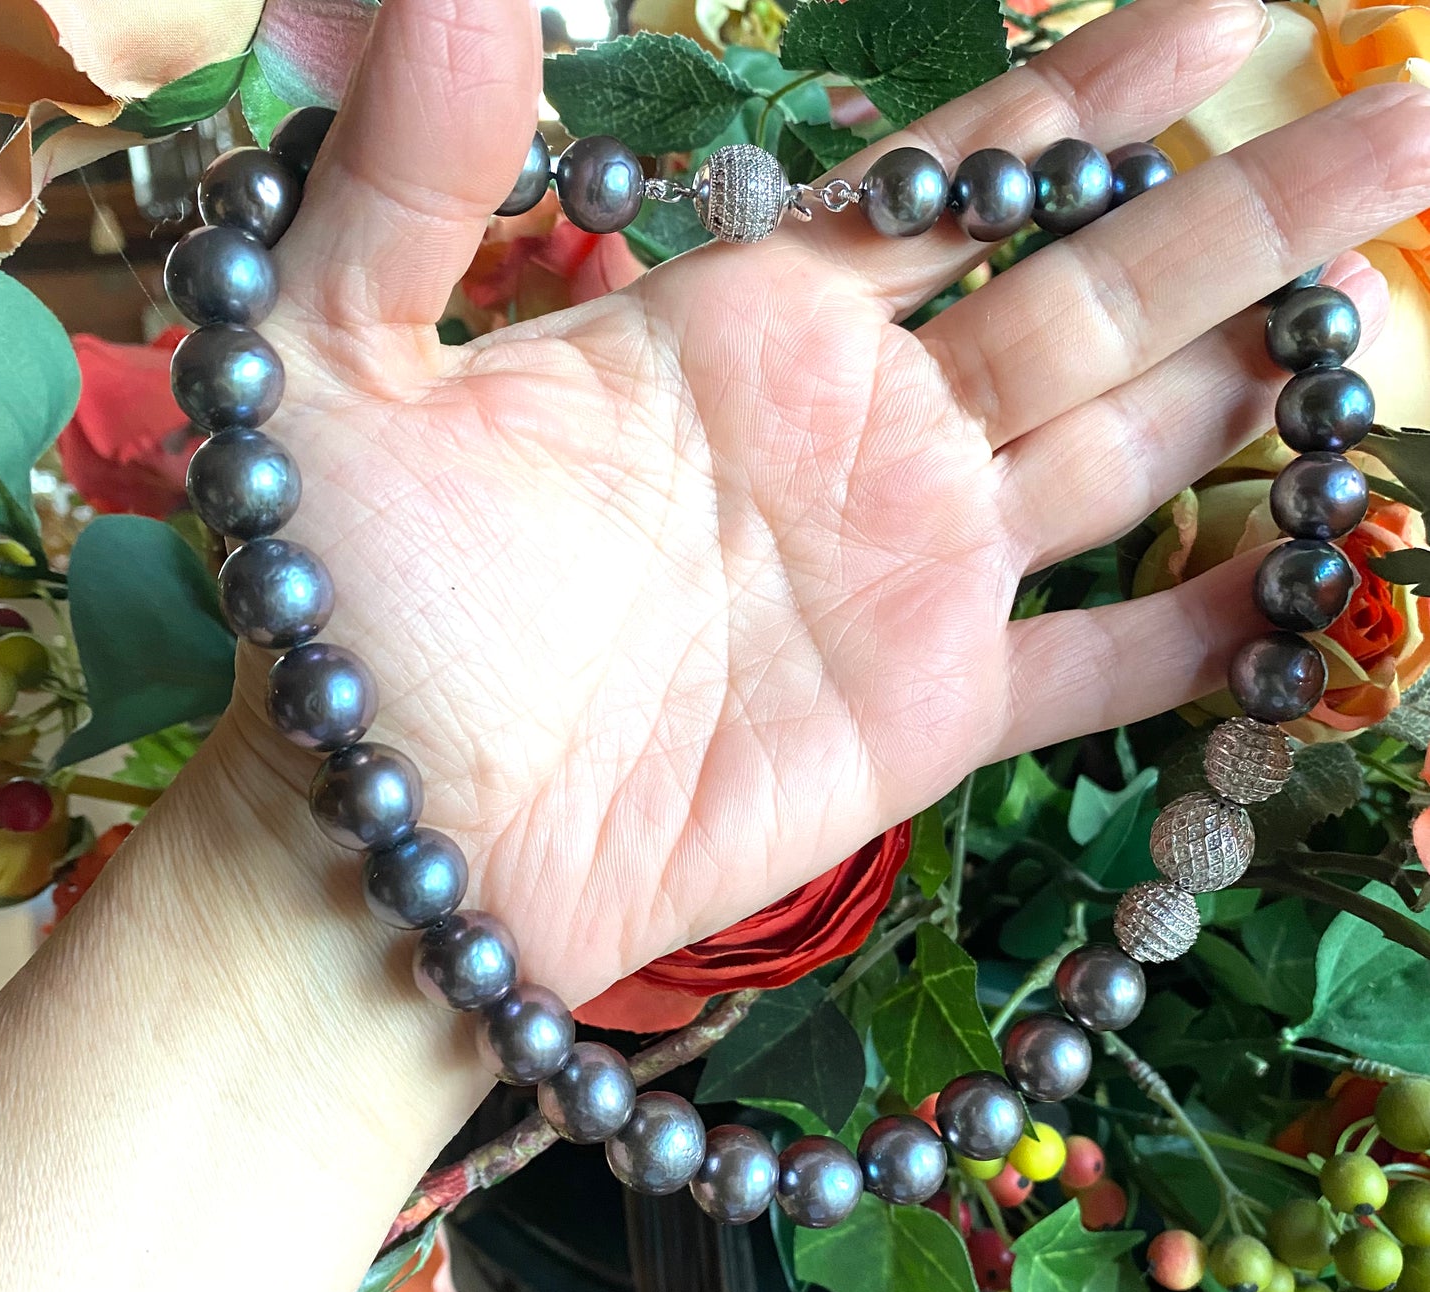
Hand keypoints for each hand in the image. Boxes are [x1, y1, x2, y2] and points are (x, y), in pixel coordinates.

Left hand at [245, 0, 1429, 1006]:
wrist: (399, 848)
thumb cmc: (358, 621)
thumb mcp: (327, 370)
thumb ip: (406, 179)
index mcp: (740, 324)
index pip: (948, 179)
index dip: (1090, 93)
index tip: (1226, 5)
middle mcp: (852, 433)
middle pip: (1092, 288)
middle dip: (1250, 206)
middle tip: (1401, 114)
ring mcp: (907, 576)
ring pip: (1130, 448)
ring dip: (1257, 383)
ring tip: (1387, 307)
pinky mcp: (930, 714)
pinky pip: (1103, 662)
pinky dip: (1205, 626)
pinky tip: (1316, 576)